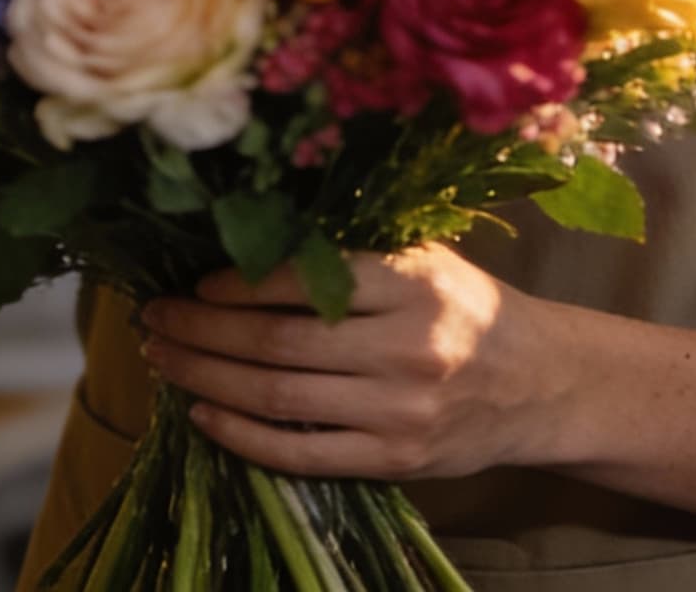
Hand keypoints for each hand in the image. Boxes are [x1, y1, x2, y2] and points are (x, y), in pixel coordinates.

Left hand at [136, 244, 564, 480]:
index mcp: (412, 283)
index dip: (235, 283)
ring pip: (279, 398)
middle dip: (202, 330)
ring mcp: (400, 410)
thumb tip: (247, 235)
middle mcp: (407, 347)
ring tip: (164, 359)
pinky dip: (243, 437)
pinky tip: (203, 413)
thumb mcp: (423, 258)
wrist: (541, 382)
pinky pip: (301, 453)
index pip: (303, 281)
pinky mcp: (395, 459)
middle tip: (155, 319)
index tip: (192, 280)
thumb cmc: (465, 307)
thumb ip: (349, 250)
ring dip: (207, 378)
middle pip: (277, 343)